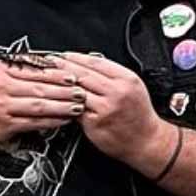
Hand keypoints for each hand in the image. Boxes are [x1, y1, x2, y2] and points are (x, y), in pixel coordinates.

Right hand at [0, 57, 83, 148]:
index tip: (74, 75)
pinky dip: (50, 121)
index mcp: (1, 72)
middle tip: (82, 91)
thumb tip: (48, 61)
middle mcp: (1, 89)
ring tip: (78, 106)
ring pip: (38, 106)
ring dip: (61, 107)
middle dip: (65, 91)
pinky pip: (32, 123)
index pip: (35, 71)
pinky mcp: (3, 126)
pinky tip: (62, 120)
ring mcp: (2, 108)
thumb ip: (18, 66)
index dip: (57, 74)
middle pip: (40, 88)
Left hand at [29, 52, 166, 170]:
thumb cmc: (139, 115)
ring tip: (48, 79)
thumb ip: (114, 76)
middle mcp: (117, 91)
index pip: (97, 62)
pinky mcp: (95, 122)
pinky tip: (55, 99)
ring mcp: (106, 107)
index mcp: (127, 79)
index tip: (65, 55)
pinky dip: (64, 103)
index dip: (77, 57)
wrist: (146, 140)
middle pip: (84, 74)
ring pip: (77, 91)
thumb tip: (91, 64)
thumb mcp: (134, 87)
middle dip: (64, 66)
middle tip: (50, 62)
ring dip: (60, 84)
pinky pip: (75, 109)